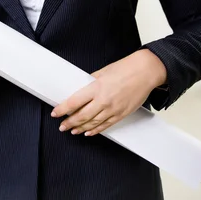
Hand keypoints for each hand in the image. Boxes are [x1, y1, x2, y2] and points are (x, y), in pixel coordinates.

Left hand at [51, 50, 166, 136]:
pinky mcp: (121, 114)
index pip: (74, 102)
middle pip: (82, 116)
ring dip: (81, 128)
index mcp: (96, 88)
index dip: (62, 109)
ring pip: (93, 123)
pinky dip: (96, 130)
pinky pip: (106, 125)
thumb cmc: (125, 68)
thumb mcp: (103, 71)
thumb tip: (81, 87)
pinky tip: (89, 132)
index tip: (55, 113)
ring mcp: (113, 109)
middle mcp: (103, 101)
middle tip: (62, 126)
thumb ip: (91, 81)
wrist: (145, 72)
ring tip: (72, 130)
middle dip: (69, 122)